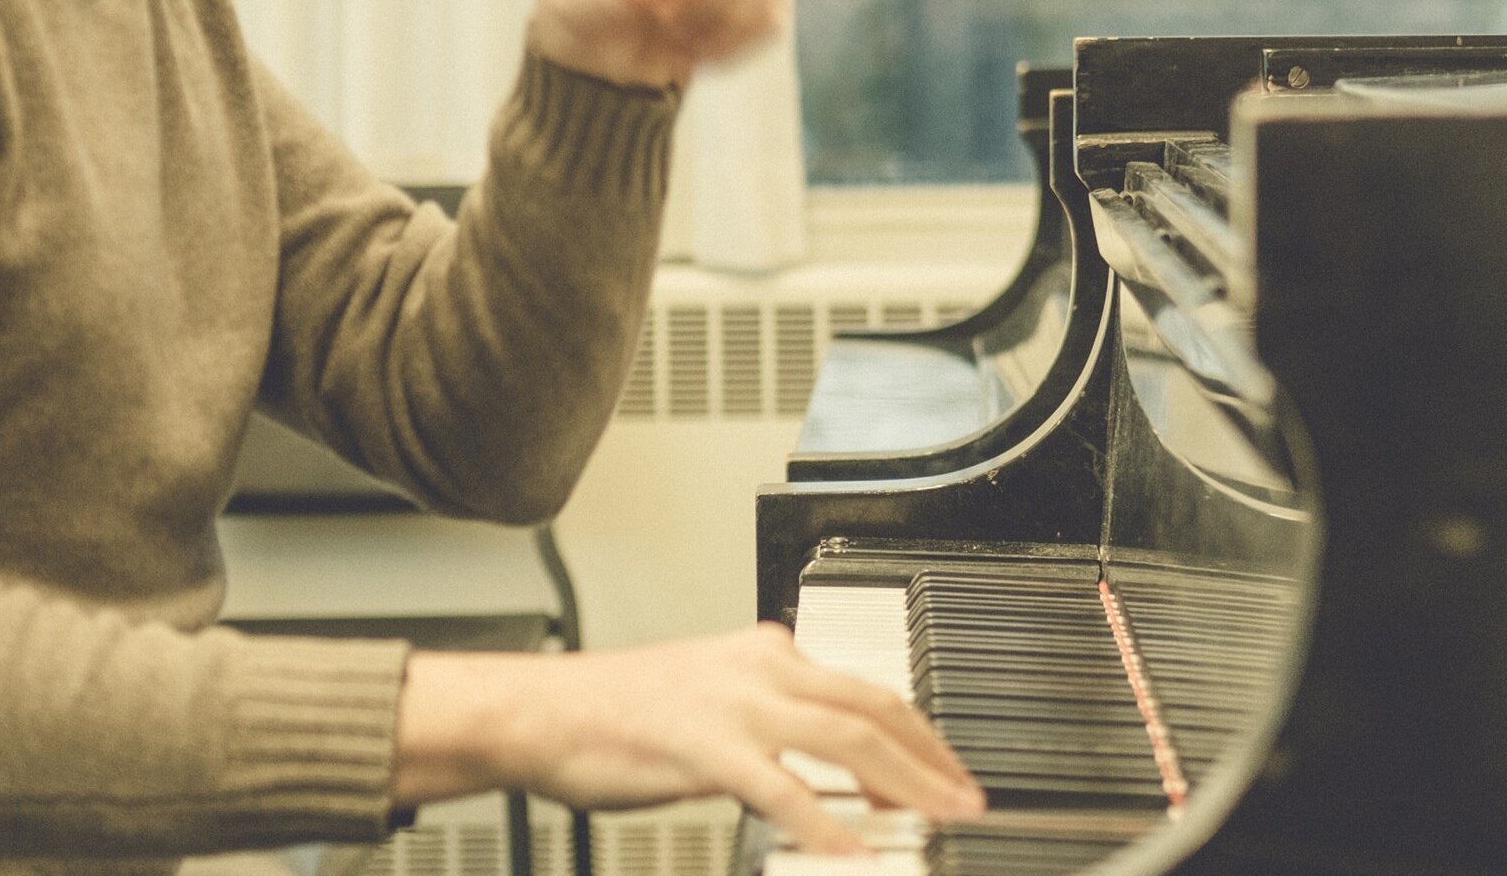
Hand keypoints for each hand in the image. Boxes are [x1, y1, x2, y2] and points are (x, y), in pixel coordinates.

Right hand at [392, 625, 982, 855]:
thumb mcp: (706, 696)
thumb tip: (820, 755)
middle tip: (968, 802)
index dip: (918, 734)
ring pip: (846, 739)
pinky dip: (826, 825)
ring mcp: (735, 705)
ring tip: (934, 822)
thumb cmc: (612, 716)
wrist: (539, 714)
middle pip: (874, 708)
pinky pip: (783, 789)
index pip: (865, 688)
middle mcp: (761, 667)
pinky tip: (850, 853)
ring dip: (903, 786)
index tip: (948, 773)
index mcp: (765, 652)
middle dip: (932, 759)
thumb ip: (766, 716)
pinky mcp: (704, 747)